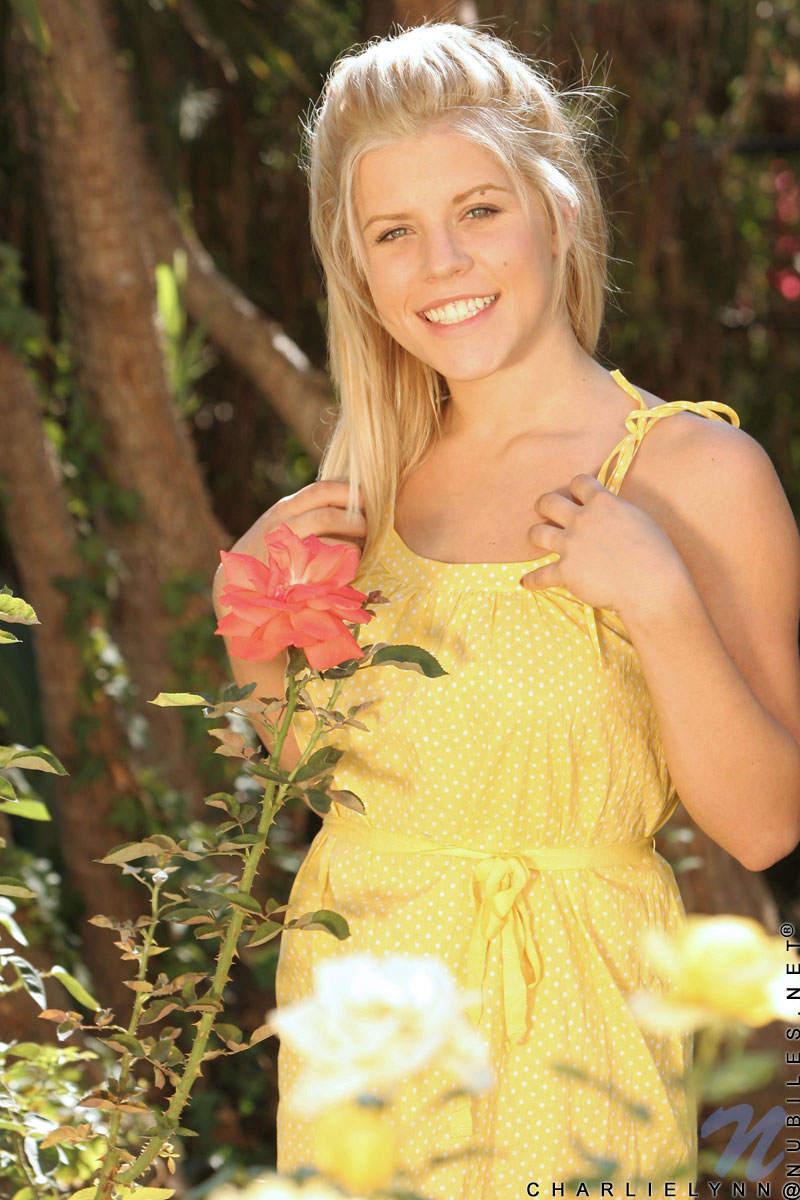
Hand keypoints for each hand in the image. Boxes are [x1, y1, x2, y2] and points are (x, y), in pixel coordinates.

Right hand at [229, 480, 366, 563]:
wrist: (237, 579)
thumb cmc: (271, 549)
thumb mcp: (285, 522)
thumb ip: (311, 511)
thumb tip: (355, 501)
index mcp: (287, 508)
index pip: (322, 490)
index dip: (351, 492)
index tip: (370, 499)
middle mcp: (283, 525)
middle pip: (327, 516)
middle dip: (357, 522)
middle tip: (372, 530)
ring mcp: (284, 552)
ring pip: (327, 544)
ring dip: (352, 548)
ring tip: (362, 551)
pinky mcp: (288, 576)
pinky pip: (322, 570)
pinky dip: (340, 569)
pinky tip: (348, 570)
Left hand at [519, 474, 684, 615]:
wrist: (651, 584)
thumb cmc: (656, 554)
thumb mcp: (639, 519)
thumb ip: (617, 512)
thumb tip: (609, 511)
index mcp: (603, 503)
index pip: (578, 482)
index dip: (575, 488)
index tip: (575, 495)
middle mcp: (582, 520)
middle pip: (548, 502)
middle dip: (544, 505)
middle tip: (544, 511)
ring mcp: (571, 545)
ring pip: (537, 533)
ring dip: (535, 536)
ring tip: (537, 540)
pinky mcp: (565, 572)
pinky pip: (540, 575)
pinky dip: (533, 580)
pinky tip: (526, 582)